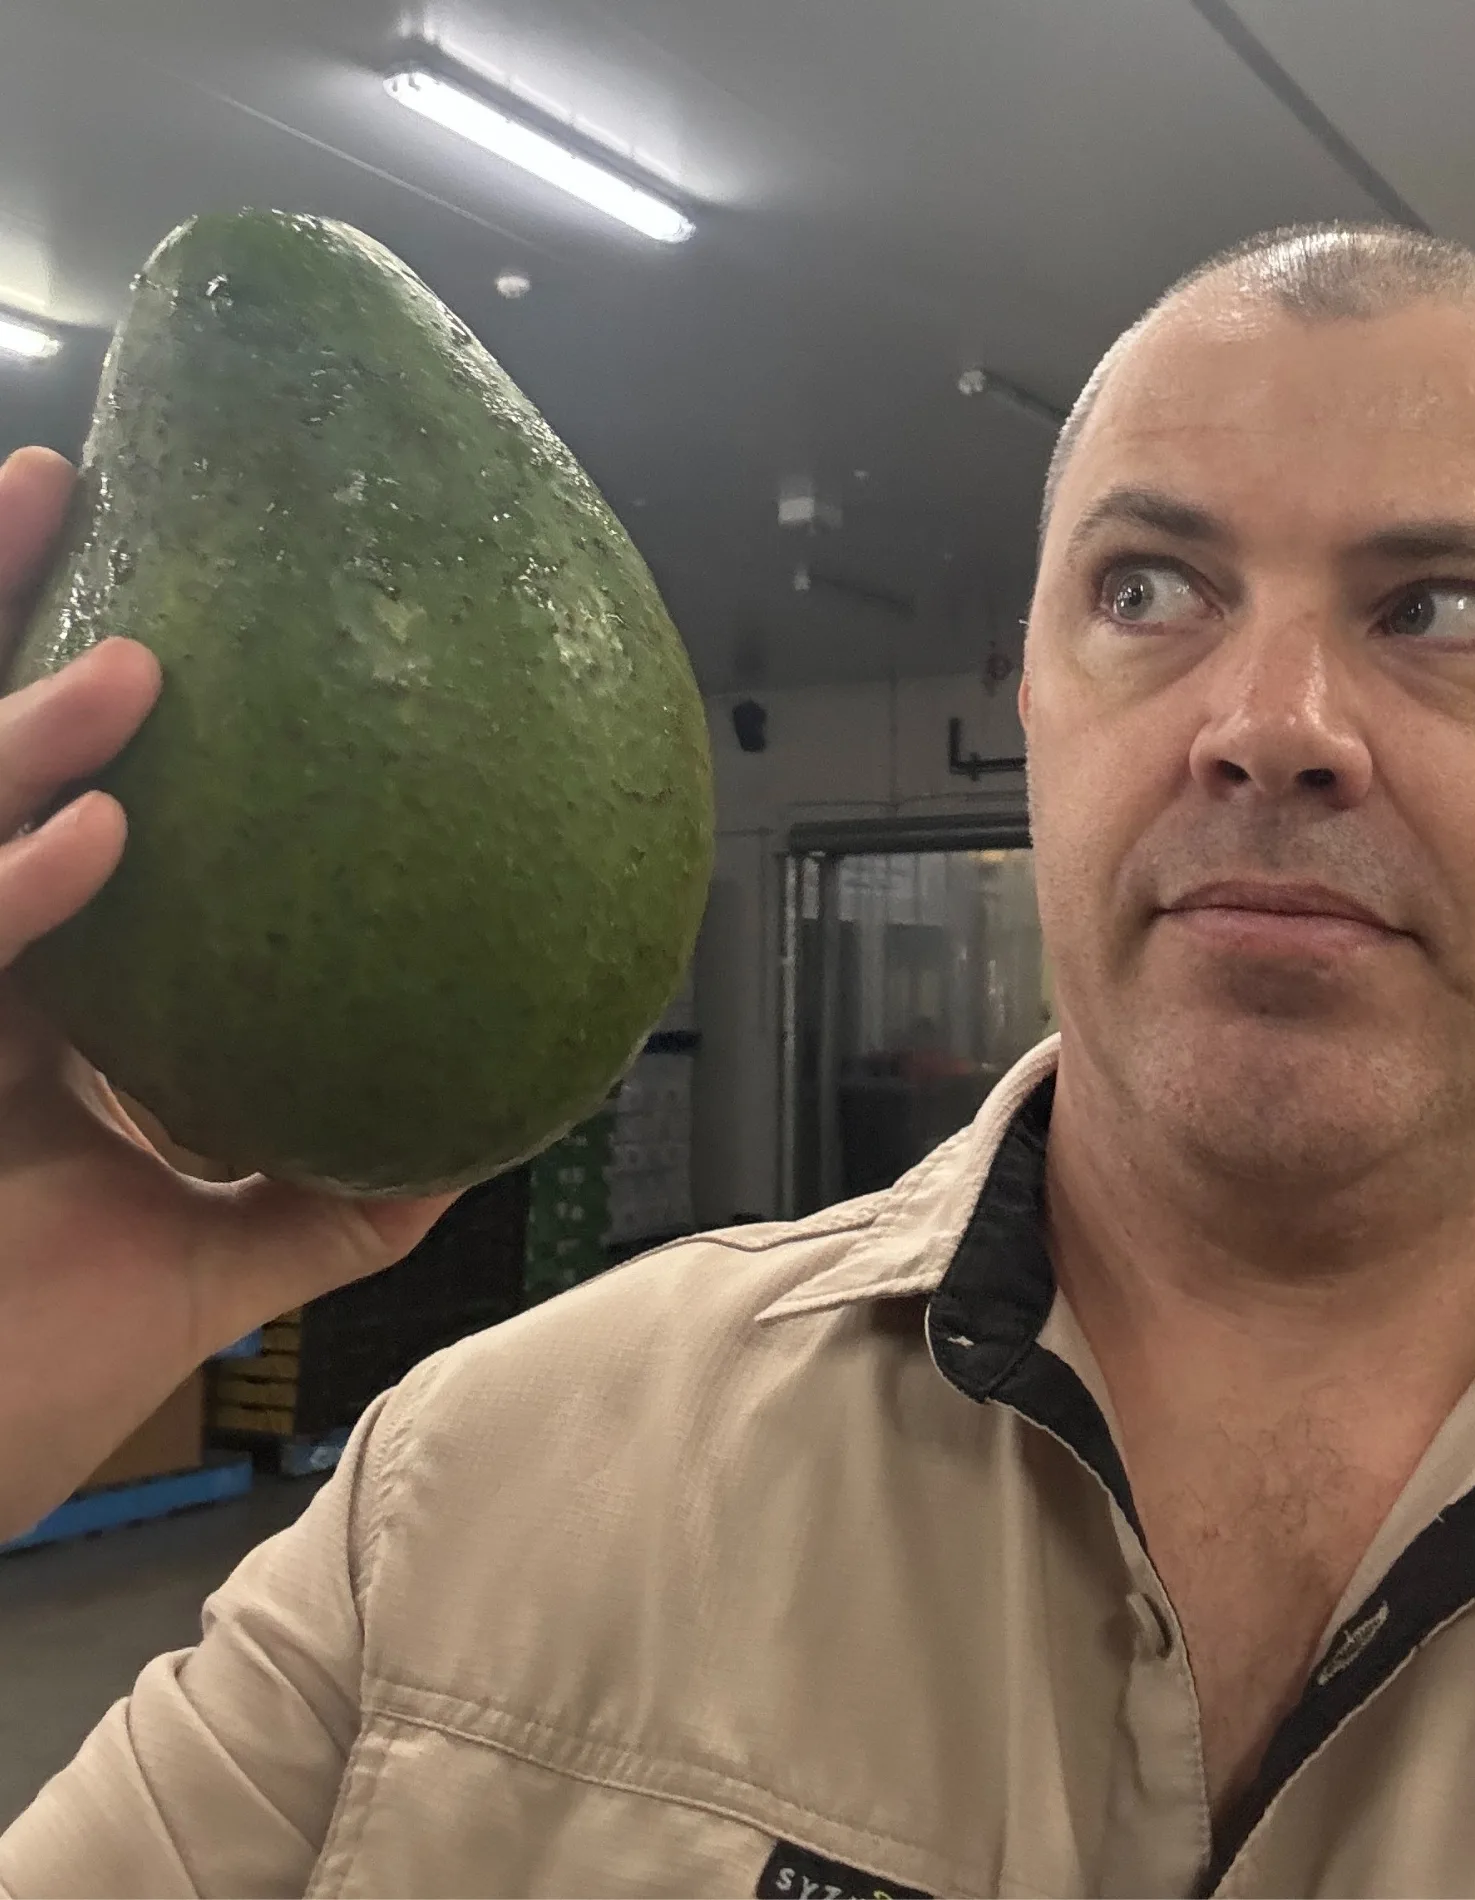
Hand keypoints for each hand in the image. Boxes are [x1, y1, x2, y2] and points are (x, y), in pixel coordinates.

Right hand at [0, 446, 453, 1540]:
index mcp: (7, 1006)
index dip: (50, 693)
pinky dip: (12, 885)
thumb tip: (458, 1148)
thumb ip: (322, 1200)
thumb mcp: (201, 1269)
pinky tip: (104, 832)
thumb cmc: (17, 1385)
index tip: (146, 572)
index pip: (22, 802)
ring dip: (17, 738)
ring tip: (143, 666)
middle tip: (67, 474)